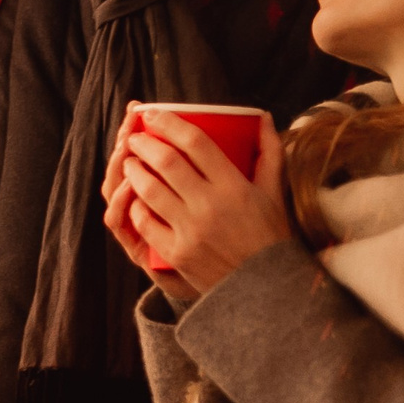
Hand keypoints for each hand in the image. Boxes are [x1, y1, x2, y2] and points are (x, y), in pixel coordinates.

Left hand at [103, 108, 293, 300]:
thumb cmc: (270, 235)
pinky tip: (134, 197)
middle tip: (135, 137)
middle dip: (143, 143)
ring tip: (129, 162)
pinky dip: (136, 206)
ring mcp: (190, 231)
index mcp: (233, 186)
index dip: (169, 122)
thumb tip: (261, 116)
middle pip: (166, 162)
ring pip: (149, 190)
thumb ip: (269, 151)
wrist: (267, 289)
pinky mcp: (177, 253)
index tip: (153, 114)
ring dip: (133, 171)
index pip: (195, 143)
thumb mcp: (274, 192)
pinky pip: (145, 222)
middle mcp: (210, 206)